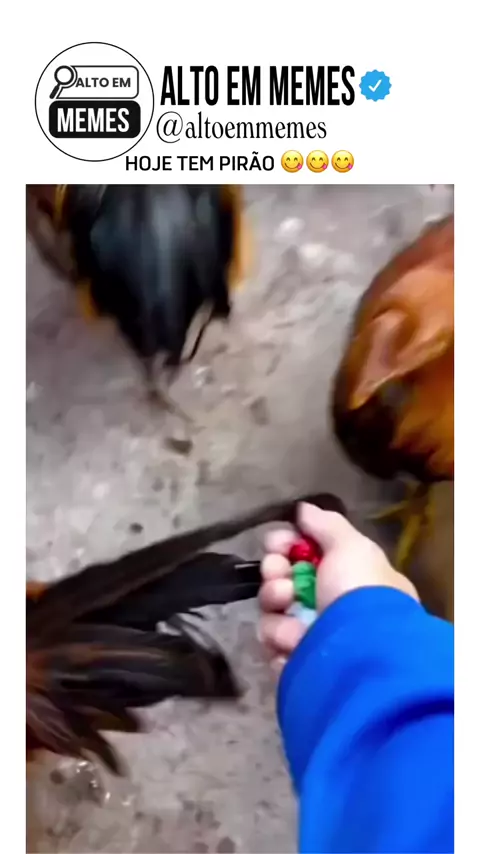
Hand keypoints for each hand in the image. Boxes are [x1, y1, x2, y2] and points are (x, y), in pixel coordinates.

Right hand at [259, 502, 418, 673]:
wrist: (362, 654)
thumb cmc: (360, 593)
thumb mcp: (351, 547)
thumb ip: (326, 525)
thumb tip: (303, 509)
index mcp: (349, 578)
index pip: (305, 554)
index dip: (285, 546)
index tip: (278, 545)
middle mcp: (332, 608)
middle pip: (282, 582)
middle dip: (275, 576)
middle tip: (280, 580)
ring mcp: (314, 639)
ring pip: (272, 615)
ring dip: (275, 612)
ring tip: (291, 620)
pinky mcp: (299, 666)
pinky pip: (273, 648)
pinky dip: (280, 643)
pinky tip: (293, 644)